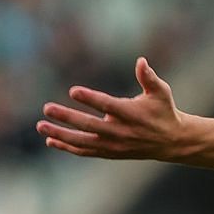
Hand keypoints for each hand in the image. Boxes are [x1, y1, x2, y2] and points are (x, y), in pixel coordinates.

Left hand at [39, 57, 189, 160]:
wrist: (172, 142)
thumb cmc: (163, 111)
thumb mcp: (161, 92)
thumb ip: (149, 77)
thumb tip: (141, 61)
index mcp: (132, 114)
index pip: (108, 106)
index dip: (91, 99)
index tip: (73, 91)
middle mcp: (121, 132)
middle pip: (90, 125)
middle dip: (67, 117)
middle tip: (47, 108)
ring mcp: (114, 145)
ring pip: (83, 142)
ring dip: (61, 135)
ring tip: (41, 126)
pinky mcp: (110, 153)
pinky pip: (85, 151)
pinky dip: (68, 147)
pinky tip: (51, 140)